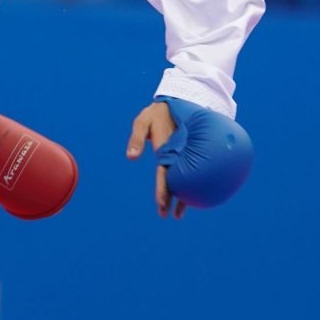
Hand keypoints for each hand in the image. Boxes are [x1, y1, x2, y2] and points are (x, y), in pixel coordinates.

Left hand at [125, 100, 185, 218]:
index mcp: (166, 149)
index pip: (164, 173)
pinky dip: (189, 185)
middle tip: (169, 216)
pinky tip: (188, 197)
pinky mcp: (187, 155)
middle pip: (176, 181)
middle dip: (173, 199)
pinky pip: (189, 172)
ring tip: (178, 215)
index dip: (163, 189)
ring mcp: (183, 156)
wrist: (179, 102)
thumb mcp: (142, 122)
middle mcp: (177, 155)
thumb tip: (130, 157)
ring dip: (182, 197)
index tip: (161, 204)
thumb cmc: (156, 113)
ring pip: (185, 180)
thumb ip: (136, 139)